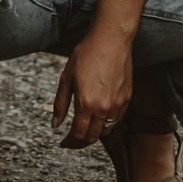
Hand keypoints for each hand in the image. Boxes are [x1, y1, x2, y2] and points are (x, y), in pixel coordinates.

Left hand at [52, 26, 133, 148]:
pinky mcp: (127, 99)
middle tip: (72, 140)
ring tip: (84, 129)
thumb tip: (55, 124)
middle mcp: (103, 108)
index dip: (70, 142)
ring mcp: (117, 105)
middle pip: (92, 137)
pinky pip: (116, 120)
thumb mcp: (66, 78)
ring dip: (94, 134)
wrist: (111, 40)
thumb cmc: (87, 54)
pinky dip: (107, 124)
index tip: (64, 142)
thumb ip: (61, 104)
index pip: (78, 134)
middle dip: (80, 142)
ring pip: (106, 131)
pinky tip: (98, 118)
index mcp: (86, 103)